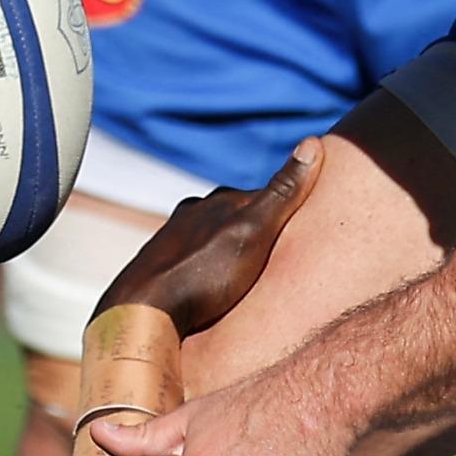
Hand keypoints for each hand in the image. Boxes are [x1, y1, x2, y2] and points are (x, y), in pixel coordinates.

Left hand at [95, 139, 326, 334]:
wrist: (142, 313)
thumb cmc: (204, 275)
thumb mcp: (255, 231)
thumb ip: (283, 192)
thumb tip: (313, 141)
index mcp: (218, 203)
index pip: (260, 197)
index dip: (282, 211)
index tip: (299, 225)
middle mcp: (191, 216)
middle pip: (231, 217)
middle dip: (250, 230)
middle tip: (273, 254)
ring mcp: (170, 242)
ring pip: (207, 240)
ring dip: (223, 252)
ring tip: (241, 276)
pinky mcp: (155, 270)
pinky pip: (189, 264)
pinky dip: (202, 271)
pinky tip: (207, 290)